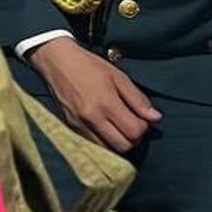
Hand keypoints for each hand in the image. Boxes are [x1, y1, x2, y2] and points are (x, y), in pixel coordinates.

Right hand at [28, 37, 160, 151]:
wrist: (56, 61)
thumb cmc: (88, 65)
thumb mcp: (118, 76)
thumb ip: (137, 98)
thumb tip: (155, 117)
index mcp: (106, 103)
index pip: (134, 131)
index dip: (143, 127)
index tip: (141, 117)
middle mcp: (92, 118)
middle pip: (123, 146)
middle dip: (133, 138)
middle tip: (132, 124)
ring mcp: (79, 125)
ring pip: (107, 150)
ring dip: (118, 142)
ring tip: (118, 127)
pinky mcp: (70, 127)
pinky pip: (92, 144)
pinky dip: (103, 141)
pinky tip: (105, 129)